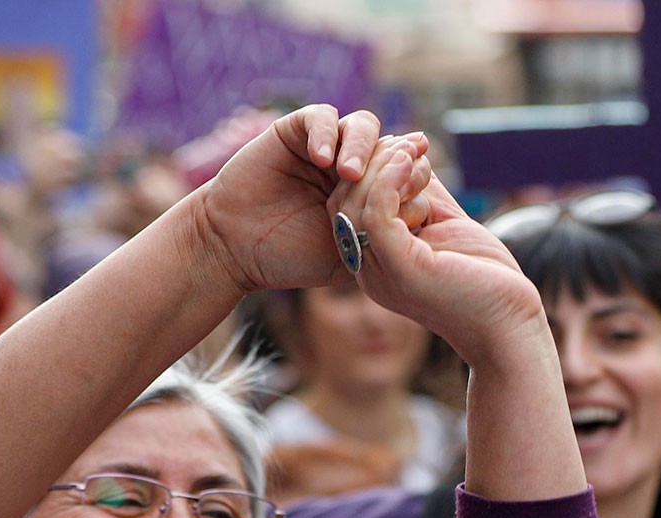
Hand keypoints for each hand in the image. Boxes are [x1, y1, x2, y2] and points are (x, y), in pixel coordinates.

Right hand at [192, 106, 432, 295]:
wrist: (236, 247)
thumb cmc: (291, 258)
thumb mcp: (350, 257)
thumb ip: (383, 238)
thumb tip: (424, 223)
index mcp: (369, 193)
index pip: (404, 173)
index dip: (414, 178)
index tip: (419, 194)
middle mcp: (351, 165)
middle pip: (389, 145)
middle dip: (397, 158)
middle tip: (400, 172)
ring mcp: (326, 146)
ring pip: (362, 126)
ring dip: (363, 147)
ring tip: (349, 174)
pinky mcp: (296, 130)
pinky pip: (322, 117)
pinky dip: (327, 133)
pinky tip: (323, 160)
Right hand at [328, 141, 548, 368]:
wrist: (510, 323)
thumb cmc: (485, 277)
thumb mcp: (445, 223)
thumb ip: (422, 194)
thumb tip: (408, 151)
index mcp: (376, 261)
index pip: (348, 204)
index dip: (371, 169)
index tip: (406, 147)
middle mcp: (369, 270)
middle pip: (343, 201)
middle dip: (373, 163)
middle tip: (411, 144)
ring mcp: (381, 273)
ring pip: (356, 204)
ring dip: (384, 167)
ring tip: (413, 150)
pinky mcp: (402, 270)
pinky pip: (378, 214)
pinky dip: (391, 181)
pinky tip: (411, 162)